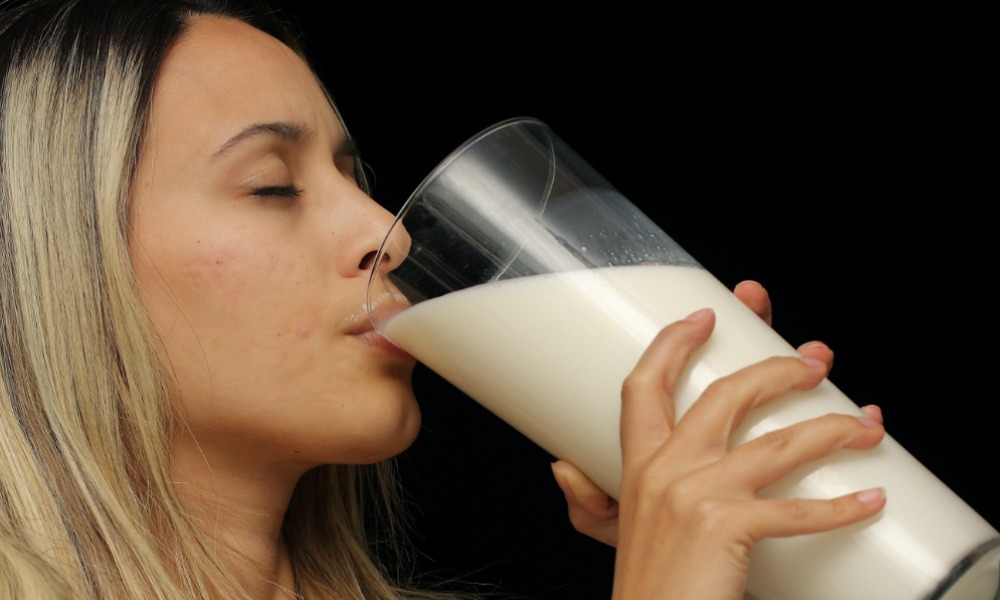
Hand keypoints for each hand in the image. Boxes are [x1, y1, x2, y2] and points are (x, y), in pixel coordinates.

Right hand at [550, 280, 882, 546]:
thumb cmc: (645, 586)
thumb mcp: (607, 534)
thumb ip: (587, 499)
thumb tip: (562, 465)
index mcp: (640, 463)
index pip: (646, 385)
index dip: (674, 343)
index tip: (707, 316)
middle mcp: (667, 469)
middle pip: (725, 395)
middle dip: (777, 369)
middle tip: (815, 362)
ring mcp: (697, 495)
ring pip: (777, 443)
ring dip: (831, 429)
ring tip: (866, 426)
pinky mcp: (727, 528)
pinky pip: (796, 511)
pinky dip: (839, 507)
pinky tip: (869, 500)